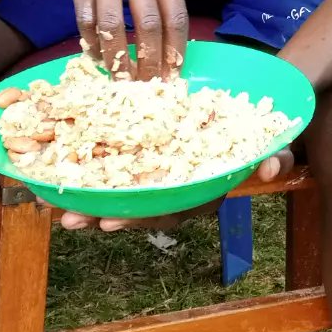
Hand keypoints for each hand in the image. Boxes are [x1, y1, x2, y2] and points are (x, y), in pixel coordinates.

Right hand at [44, 0, 187, 80]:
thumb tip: (174, 30)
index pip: (176, 15)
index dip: (176, 49)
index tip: (176, 72)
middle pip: (148, 26)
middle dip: (151, 62)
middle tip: (150, 84)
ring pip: (112, 28)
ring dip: (118, 59)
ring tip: (123, 79)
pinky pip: (85, 21)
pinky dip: (92, 44)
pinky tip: (99, 56)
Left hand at [57, 150, 294, 230]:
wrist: (252, 109)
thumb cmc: (260, 130)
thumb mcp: (273, 143)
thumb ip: (275, 156)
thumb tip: (269, 169)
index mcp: (207, 190)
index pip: (173, 211)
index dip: (142, 218)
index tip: (113, 222)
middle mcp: (182, 190)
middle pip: (140, 210)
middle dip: (103, 215)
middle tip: (71, 219)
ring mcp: (165, 176)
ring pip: (124, 196)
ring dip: (90, 202)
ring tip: (57, 205)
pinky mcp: (150, 158)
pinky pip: (120, 171)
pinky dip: (94, 175)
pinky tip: (67, 173)